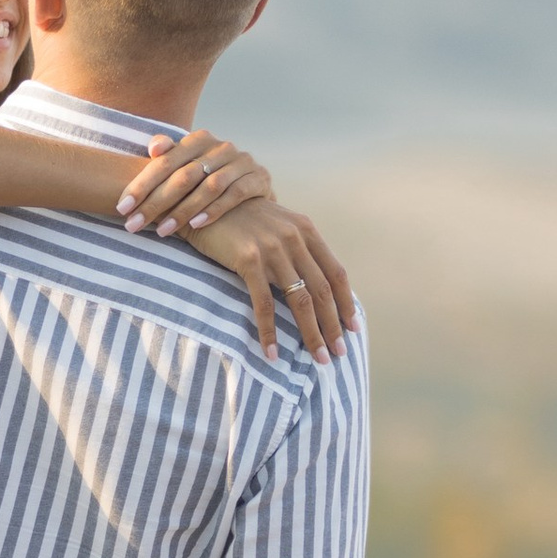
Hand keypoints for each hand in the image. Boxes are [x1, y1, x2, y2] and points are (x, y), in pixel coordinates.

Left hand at [115, 129, 272, 236]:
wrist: (251, 188)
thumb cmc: (208, 179)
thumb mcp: (187, 167)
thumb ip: (168, 157)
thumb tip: (153, 147)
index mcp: (198, 139)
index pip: (164, 161)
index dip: (141, 185)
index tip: (121, 208)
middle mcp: (221, 146)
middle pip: (183, 175)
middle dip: (155, 202)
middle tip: (134, 225)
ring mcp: (242, 161)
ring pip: (208, 186)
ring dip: (183, 211)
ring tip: (162, 231)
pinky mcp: (258, 178)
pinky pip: (234, 194)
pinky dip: (214, 210)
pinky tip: (196, 225)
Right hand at [184, 197, 353, 363]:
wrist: (204, 199)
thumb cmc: (240, 219)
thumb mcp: (277, 225)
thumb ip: (297, 247)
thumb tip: (315, 283)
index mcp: (306, 230)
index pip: (336, 273)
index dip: (346, 303)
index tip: (353, 328)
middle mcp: (294, 238)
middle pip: (322, 291)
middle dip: (333, 325)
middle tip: (339, 353)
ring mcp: (272, 248)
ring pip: (300, 300)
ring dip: (311, 333)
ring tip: (317, 358)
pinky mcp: (248, 259)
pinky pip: (264, 303)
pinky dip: (269, 331)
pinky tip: (272, 352)